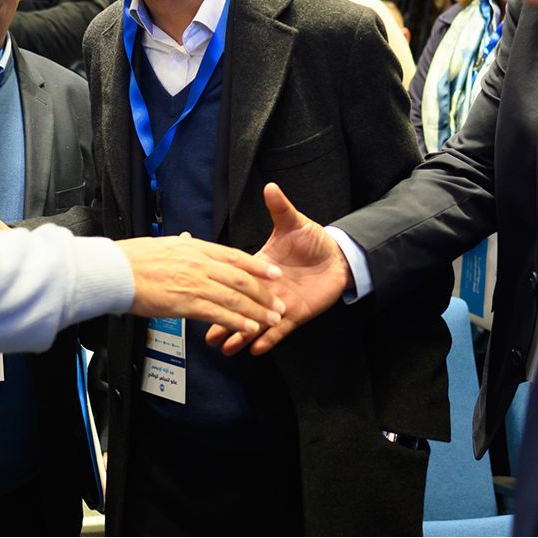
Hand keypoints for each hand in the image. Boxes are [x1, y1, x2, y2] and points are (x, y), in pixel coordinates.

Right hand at [115, 233, 284, 335]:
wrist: (116, 271)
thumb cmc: (134, 258)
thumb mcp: (163, 242)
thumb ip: (181, 242)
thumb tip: (189, 236)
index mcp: (195, 247)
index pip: (235, 256)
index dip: (258, 266)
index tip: (275, 274)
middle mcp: (199, 263)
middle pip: (241, 278)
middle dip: (264, 293)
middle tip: (279, 304)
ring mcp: (194, 283)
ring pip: (234, 297)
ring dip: (257, 310)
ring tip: (272, 320)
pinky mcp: (185, 303)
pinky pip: (218, 313)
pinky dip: (236, 321)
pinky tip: (249, 328)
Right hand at [206, 183, 350, 355]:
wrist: (336, 257)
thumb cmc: (312, 240)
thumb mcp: (293, 223)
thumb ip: (280, 208)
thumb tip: (271, 187)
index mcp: (258, 266)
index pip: (235, 278)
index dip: (220, 287)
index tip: (201, 294)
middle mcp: (265, 288)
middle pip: (240, 305)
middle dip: (224, 320)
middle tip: (208, 334)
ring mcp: (278, 303)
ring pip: (255, 323)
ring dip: (241, 335)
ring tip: (226, 347)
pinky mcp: (295, 315)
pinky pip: (279, 332)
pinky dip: (268, 340)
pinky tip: (254, 349)